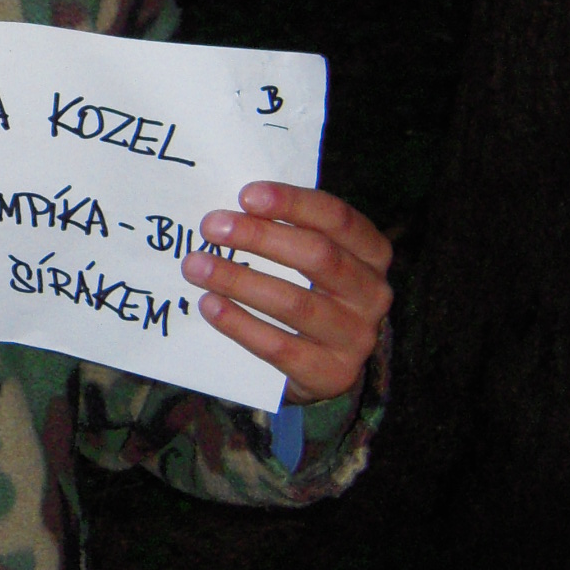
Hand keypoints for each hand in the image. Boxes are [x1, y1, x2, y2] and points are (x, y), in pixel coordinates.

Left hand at [181, 182, 392, 405]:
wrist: (326, 368)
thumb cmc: (311, 294)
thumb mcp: (312, 260)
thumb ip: (287, 232)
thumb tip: (229, 210)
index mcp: (373, 254)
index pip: (337, 218)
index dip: (292, 203)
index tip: (246, 195)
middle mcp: (373, 293)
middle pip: (317, 256)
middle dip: (259, 237)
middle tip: (210, 227)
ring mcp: (356, 337)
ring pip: (294, 302)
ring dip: (238, 280)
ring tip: (196, 266)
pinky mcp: (331, 374)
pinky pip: (279, 347)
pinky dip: (239, 324)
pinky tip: (209, 305)